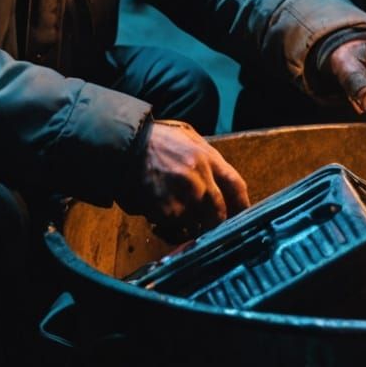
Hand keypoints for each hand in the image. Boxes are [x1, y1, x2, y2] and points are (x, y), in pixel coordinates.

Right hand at [120, 120, 249, 241]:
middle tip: (205, 224)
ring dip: (188, 226)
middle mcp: (200, 180)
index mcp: (208, 159)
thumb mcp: (187, 136)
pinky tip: (158, 218)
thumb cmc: (154, 140)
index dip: (242, 204)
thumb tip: (219, 179)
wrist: (123, 147)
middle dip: (214, 222)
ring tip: (175, 217)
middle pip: (219, 213)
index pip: (237, 186)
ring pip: (196, 225)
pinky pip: (173, 229)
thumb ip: (206, 157)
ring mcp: (184, 198)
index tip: (240, 214)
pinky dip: (168, 229)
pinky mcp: (166, 213)